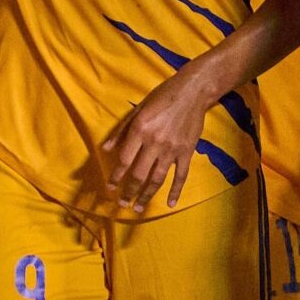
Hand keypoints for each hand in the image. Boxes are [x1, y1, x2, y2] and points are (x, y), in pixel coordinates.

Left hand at [100, 66, 216, 210]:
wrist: (193, 91)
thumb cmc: (163, 96)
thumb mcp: (138, 109)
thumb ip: (121, 130)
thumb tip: (106, 149)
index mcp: (140, 130)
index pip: (124, 160)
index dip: (115, 177)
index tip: (110, 189)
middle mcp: (155, 142)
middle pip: (139, 174)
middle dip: (129, 192)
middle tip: (122, 204)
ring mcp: (172, 149)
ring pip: (157, 179)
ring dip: (146, 196)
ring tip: (138, 208)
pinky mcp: (187, 151)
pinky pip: (181, 175)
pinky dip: (176, 191)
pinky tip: (170, 203)